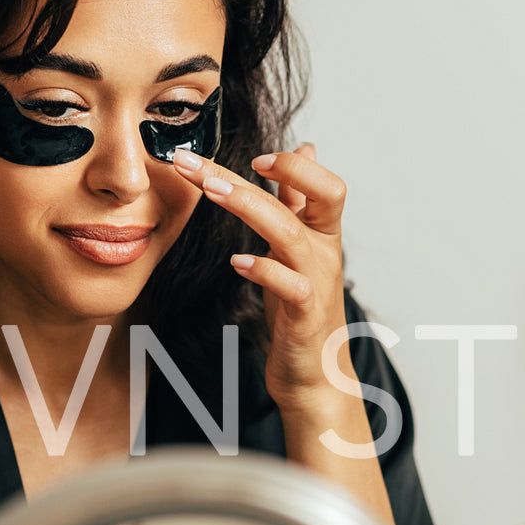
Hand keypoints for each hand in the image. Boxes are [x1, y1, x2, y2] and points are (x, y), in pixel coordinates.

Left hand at [172, 142, 349, 412]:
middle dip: (250, 176)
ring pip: (290, 234)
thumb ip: (299, 200)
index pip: (326, 185)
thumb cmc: (302, 310)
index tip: (255, 157)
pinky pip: (290, 287)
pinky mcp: (304, 315)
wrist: (315, 375)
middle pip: (304, 199)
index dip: (296, 166)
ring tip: (212, 191)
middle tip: (197, 164)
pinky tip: (238, 262)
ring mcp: (316, 283)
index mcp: (322, 234)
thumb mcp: (299, 248)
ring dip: (250, 207)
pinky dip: (264, 270)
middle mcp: (323, 253)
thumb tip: (306, 149)